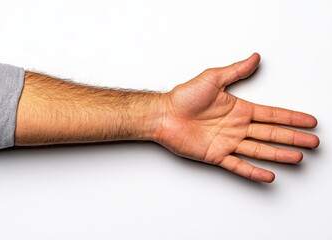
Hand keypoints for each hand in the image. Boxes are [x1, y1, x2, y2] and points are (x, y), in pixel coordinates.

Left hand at [154, 53, 318, 182]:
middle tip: (313, 142)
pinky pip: (238, 165)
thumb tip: (255, 57)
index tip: (309, 121)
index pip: (271, 114)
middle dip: (292, 138)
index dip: (291, 118)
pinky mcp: (216, 155)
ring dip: (279, 154)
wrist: (163, 115)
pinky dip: (253, 172)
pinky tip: (268, 175)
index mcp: (238, 109)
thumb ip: (236, 71)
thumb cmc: (183, 97)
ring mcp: (227, 142)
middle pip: (271, 134)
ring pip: (259, 150)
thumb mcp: (213, 78)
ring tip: (297, 157)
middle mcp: (236, 127)